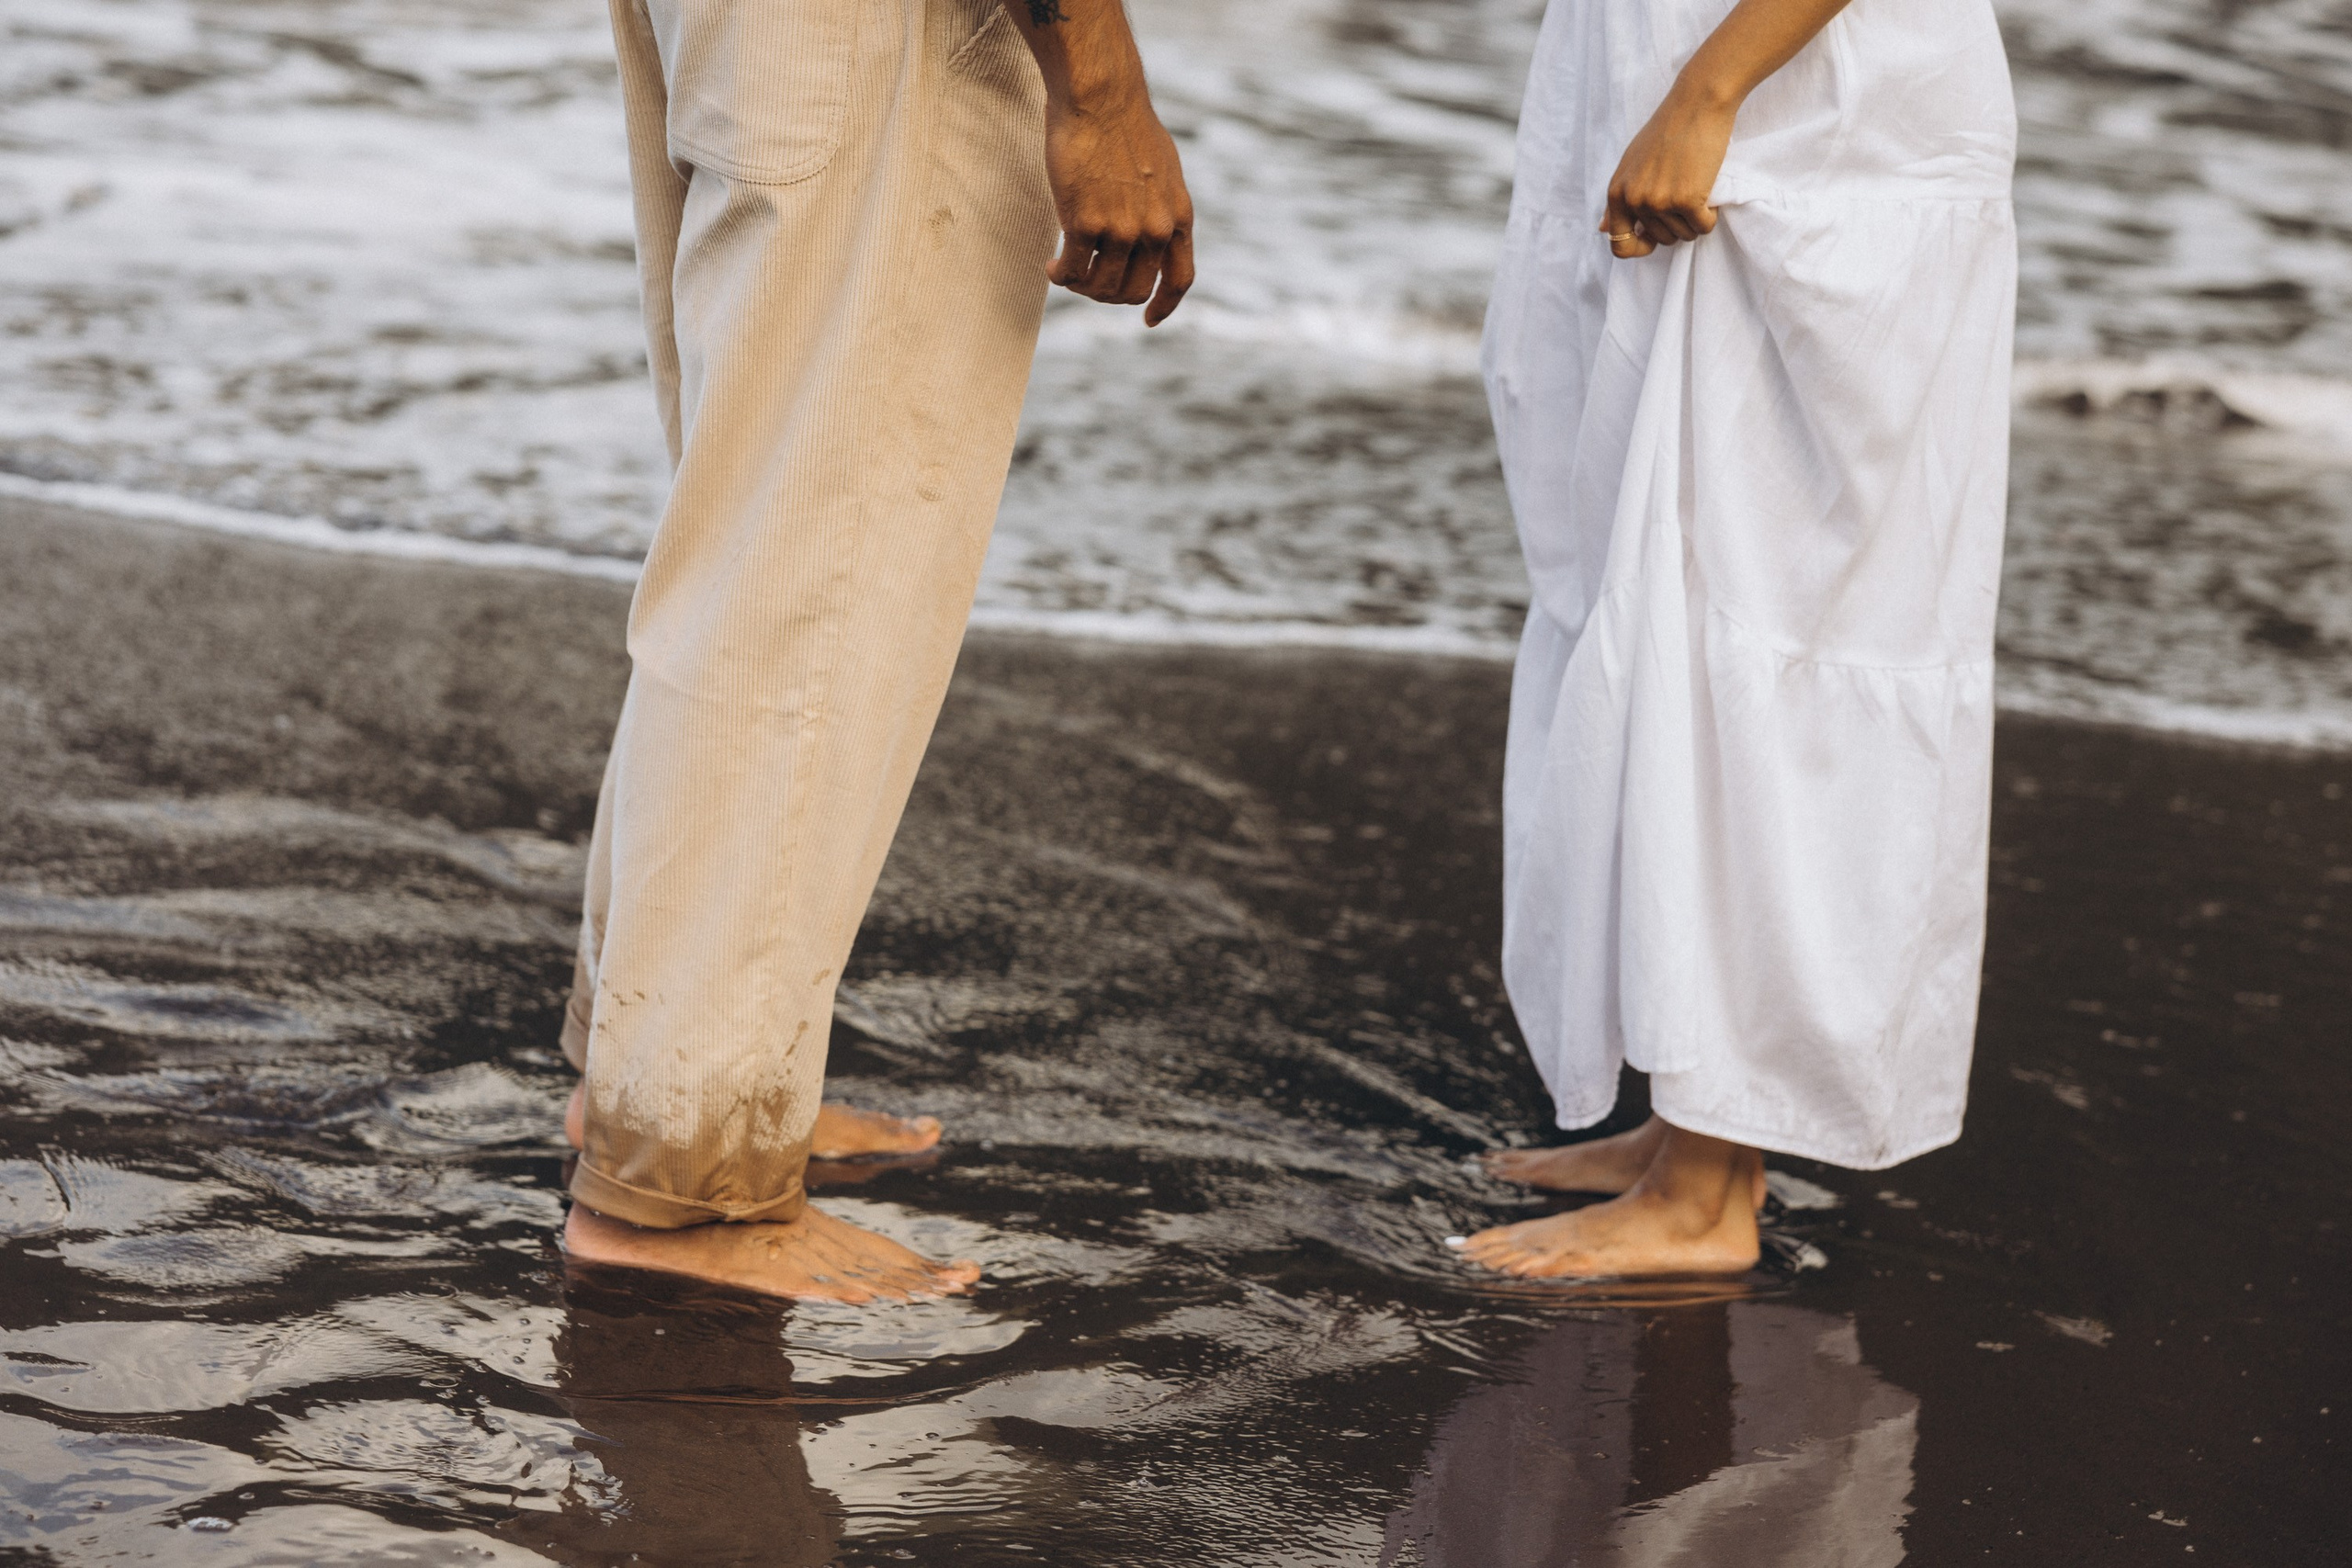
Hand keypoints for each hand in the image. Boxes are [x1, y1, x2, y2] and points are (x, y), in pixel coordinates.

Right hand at [1044, 85, 1194, 324]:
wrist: (1100, 96)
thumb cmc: (1124, 123)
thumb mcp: (1162, 170)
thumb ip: (1159, 206)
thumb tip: (1150, 232)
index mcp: (1178, 217)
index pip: (1179, 279)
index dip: (1163, 306)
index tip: (1147, 319)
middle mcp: (1155, 230)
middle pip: (1134, 291)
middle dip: (1108, 295)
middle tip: (1087, 282)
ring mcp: (1122, 230)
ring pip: (1101, 287)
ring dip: (1081, 286)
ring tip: (1066, 270)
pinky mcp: (1086, 224)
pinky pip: (1072, 271)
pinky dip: (1061, 275)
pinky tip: (1052, 266)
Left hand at [1599, 86, 1736, 258]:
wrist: (1697, 103)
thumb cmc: (1668, 130)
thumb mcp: (1632, 164)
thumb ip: (1620, 198)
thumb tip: (1602, 229)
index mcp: (1617, 193)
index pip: (1620, 245)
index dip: (1639, 248)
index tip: (1653, 240)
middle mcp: (1634, 200)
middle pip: (1660, 240)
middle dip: (1676, 224)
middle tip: (1683, 192)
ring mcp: (1659, 201)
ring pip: (1683, 235)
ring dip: (1694, 219)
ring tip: (1695, 187)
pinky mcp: (1686, 199)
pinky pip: (1703, 227)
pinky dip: (1710, 216)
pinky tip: (1708, 191)